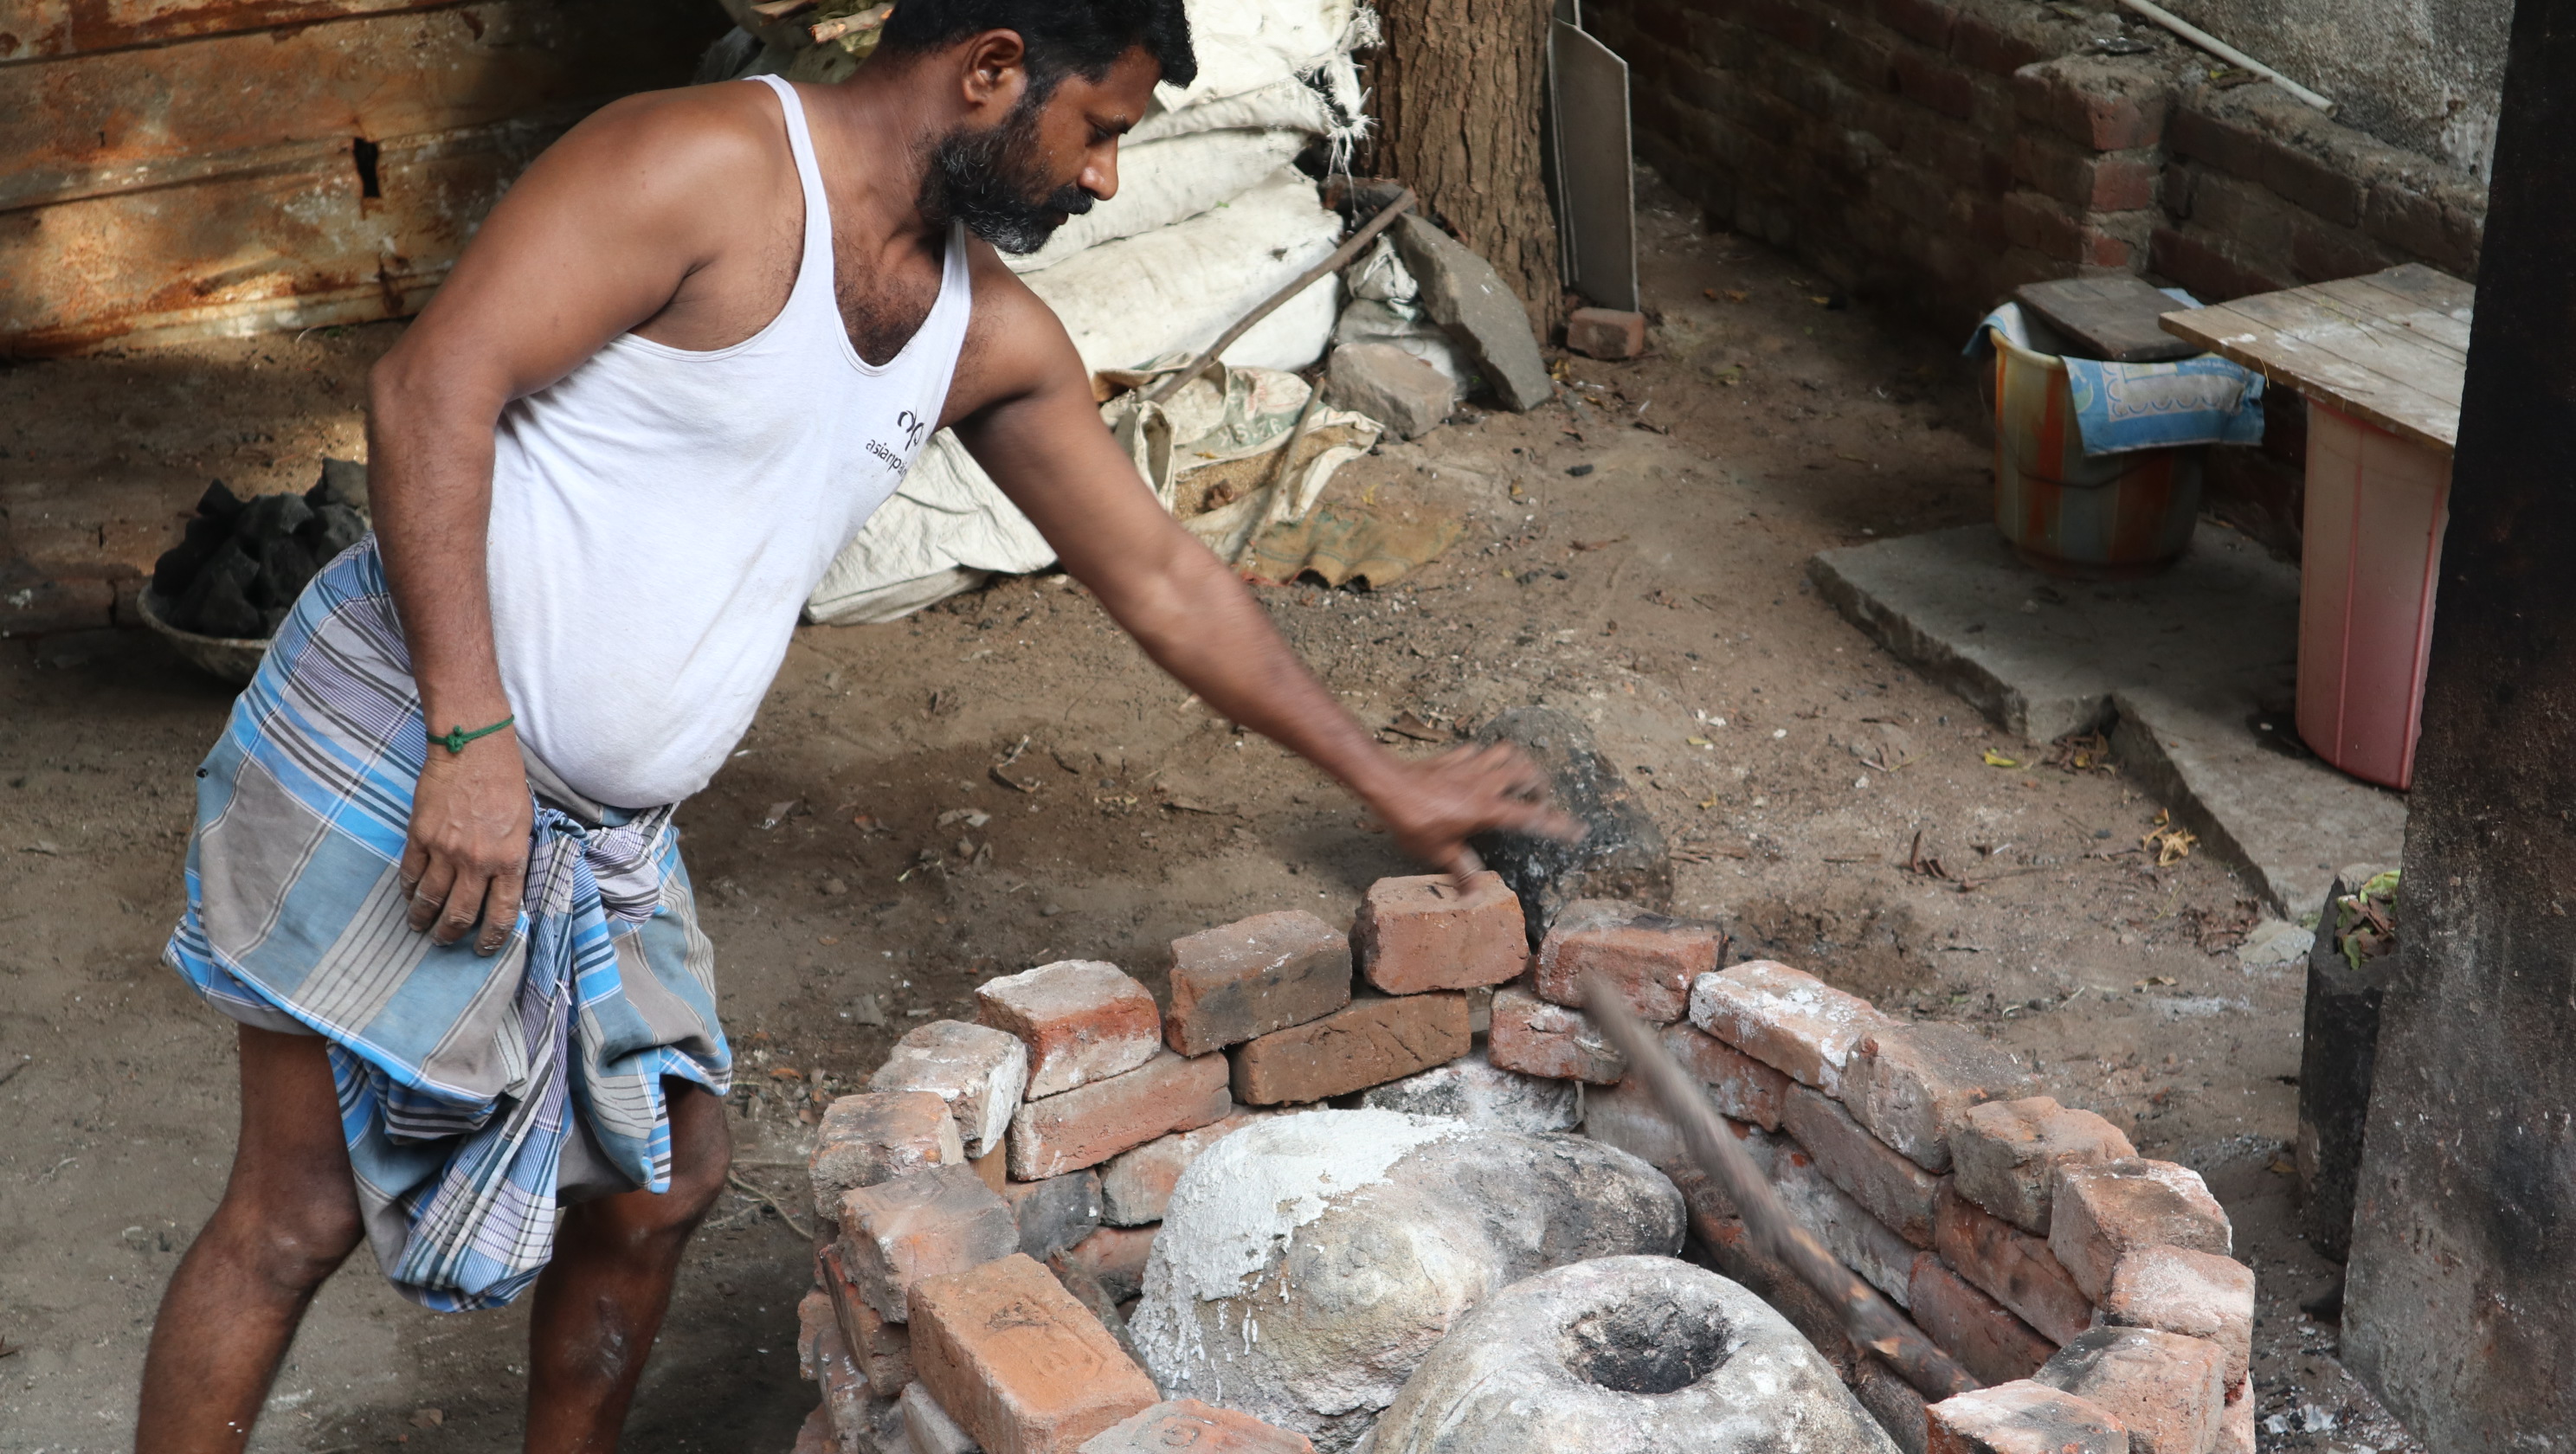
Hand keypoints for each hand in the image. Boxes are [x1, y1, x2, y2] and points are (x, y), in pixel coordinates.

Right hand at [400, 735, 532, 953]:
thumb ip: (513, 858)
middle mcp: (477, 861)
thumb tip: (504, 888)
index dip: (490, 938)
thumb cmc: (506, 783)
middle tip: (444, 942)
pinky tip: (409, 896)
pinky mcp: (420, 836)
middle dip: (450, 935)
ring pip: (429, 899)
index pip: (500, 914)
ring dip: (423, 918)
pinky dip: (409, 889)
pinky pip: (410, 873)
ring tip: (419, 927)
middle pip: (459, 914)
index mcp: (509, 860)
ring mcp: (445, 850)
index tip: (482, 949)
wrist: (474, 749)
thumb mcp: (525, 825)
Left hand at [1360, 743, 1582, 878]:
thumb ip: (1462, 872)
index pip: (1531, 817)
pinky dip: (1484, 756)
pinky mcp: (1453, 757)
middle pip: (1526, 774)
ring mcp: (1470, 767)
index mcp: (1488, 810)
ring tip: (1517, 777)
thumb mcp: (1439, 853)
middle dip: (1539, 784)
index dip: (1557, 824)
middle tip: (1538, 798)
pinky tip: (1478, 767)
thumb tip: (1474, 897)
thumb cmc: (1414, 821)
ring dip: (1517, 762)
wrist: (1389, 786)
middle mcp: (1485, 784)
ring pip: (1507, 753)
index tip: (1577, 829)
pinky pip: (1477, 751)